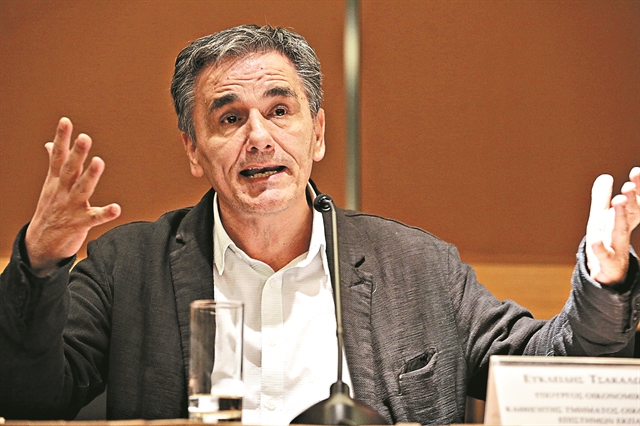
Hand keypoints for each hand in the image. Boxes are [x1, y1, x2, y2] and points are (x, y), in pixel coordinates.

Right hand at [25, 118, 120, 275]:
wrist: (40, 245)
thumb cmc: (50, 211)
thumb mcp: (50, 186)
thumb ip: (55, 164)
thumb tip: (51, 145)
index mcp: (56, 181)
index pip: (57, 156)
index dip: (61, 139)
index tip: (66, 121)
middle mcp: (62, 192)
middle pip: (70, 170)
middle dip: (77, 154)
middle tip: (85, 137)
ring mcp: (70, 208)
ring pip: (81, 189)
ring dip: (91, 176)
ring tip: (99, 162)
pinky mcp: (80, 224)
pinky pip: (94, 218)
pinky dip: (105, 213)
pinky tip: (117, 208)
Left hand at [586, 167, 639, 284]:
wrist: (608, 276)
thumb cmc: (607, 243)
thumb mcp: (601, 219)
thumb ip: (601, 198)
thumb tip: (605, 176)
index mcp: (622, 221)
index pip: (633, 202)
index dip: (637, 188)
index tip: (636, 171)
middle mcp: (621, 232)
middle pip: (628, 215)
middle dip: (630, 200)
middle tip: (628, 185)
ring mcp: (616, 248)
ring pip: (619, 231)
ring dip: (620, 216)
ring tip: (619, 200)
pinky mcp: (606, 263)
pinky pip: (603, 255)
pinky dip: (600, 248)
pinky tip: (595, 241)